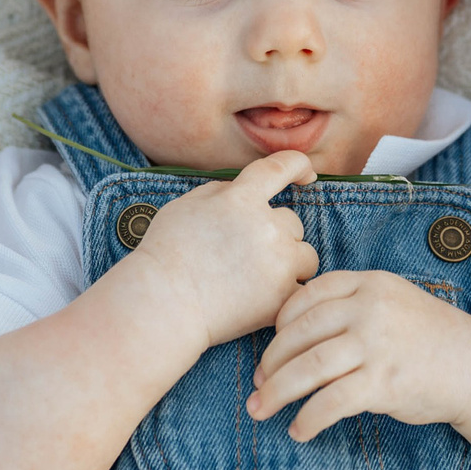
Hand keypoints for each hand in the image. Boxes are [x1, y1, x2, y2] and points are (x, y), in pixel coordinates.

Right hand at [128, 150, 318, 348]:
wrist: (163, 304)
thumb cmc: (166, 253)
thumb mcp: (185, 205)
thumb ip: (220, 191)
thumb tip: (242, 190)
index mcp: (242, 199)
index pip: (282, 167)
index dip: (298, 165)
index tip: (305, 174)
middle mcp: (267, 227)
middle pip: (294, 222)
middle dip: (276, 234)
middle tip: (245, 254)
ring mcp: (279, 264)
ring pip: (307, 256)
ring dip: (291, 263)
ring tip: (259, 278)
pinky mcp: (282, 298)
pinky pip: (303, 290)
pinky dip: (289, 295)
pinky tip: (266, 300)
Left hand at [246, 269, 470, 441]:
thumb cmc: (425, 336)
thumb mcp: (390, 300)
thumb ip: (349, 304)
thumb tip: (291, 331)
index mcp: (369, 283)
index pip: (308, 295)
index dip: (281, 321)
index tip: (270, 344)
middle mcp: (370, 309)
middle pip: (300, 333)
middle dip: (270, 362)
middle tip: (256, 384)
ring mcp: (377, 345)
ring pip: (309, 368)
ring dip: (277, 392)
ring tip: (259, 410)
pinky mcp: (383, 383)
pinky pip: (332, 402)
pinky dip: (309, 419)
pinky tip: (299, 431)